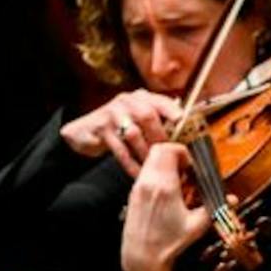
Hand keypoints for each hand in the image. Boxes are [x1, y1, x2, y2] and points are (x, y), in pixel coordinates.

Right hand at [60, 89, 182, 175]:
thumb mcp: (137, 118)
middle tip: (169, 155)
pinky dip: (131, 163)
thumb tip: (185, 135)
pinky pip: (120, 148)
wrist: (85, 131)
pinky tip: (138, 173)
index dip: (173, 111)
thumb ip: (158, 121)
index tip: (184, 124)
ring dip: (145, 153)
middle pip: (147, 115)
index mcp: (141, 97)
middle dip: (159, 137)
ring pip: (134, 133)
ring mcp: (112, 113)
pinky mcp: (101, 128)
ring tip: (154, 167)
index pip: (160, 100)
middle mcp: (127, 101)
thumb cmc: (118, 126)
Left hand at [120, 143, 213, 270]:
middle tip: (187, 170)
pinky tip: (168, 192)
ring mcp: (138, 187)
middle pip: (158, 150)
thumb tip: (232, 199)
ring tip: (179, 182)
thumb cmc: (167, 244)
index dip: (184, 153)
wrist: (141, 258)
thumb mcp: (196, 226)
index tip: (193, 167)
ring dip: (165, 164)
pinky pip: (144, 173)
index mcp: (163, 186)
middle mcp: (147, 182)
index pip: (169, 150)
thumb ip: (214, 209)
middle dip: (174, 155)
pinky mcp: (133, 194)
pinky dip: (156, 174)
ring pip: (150, 161)